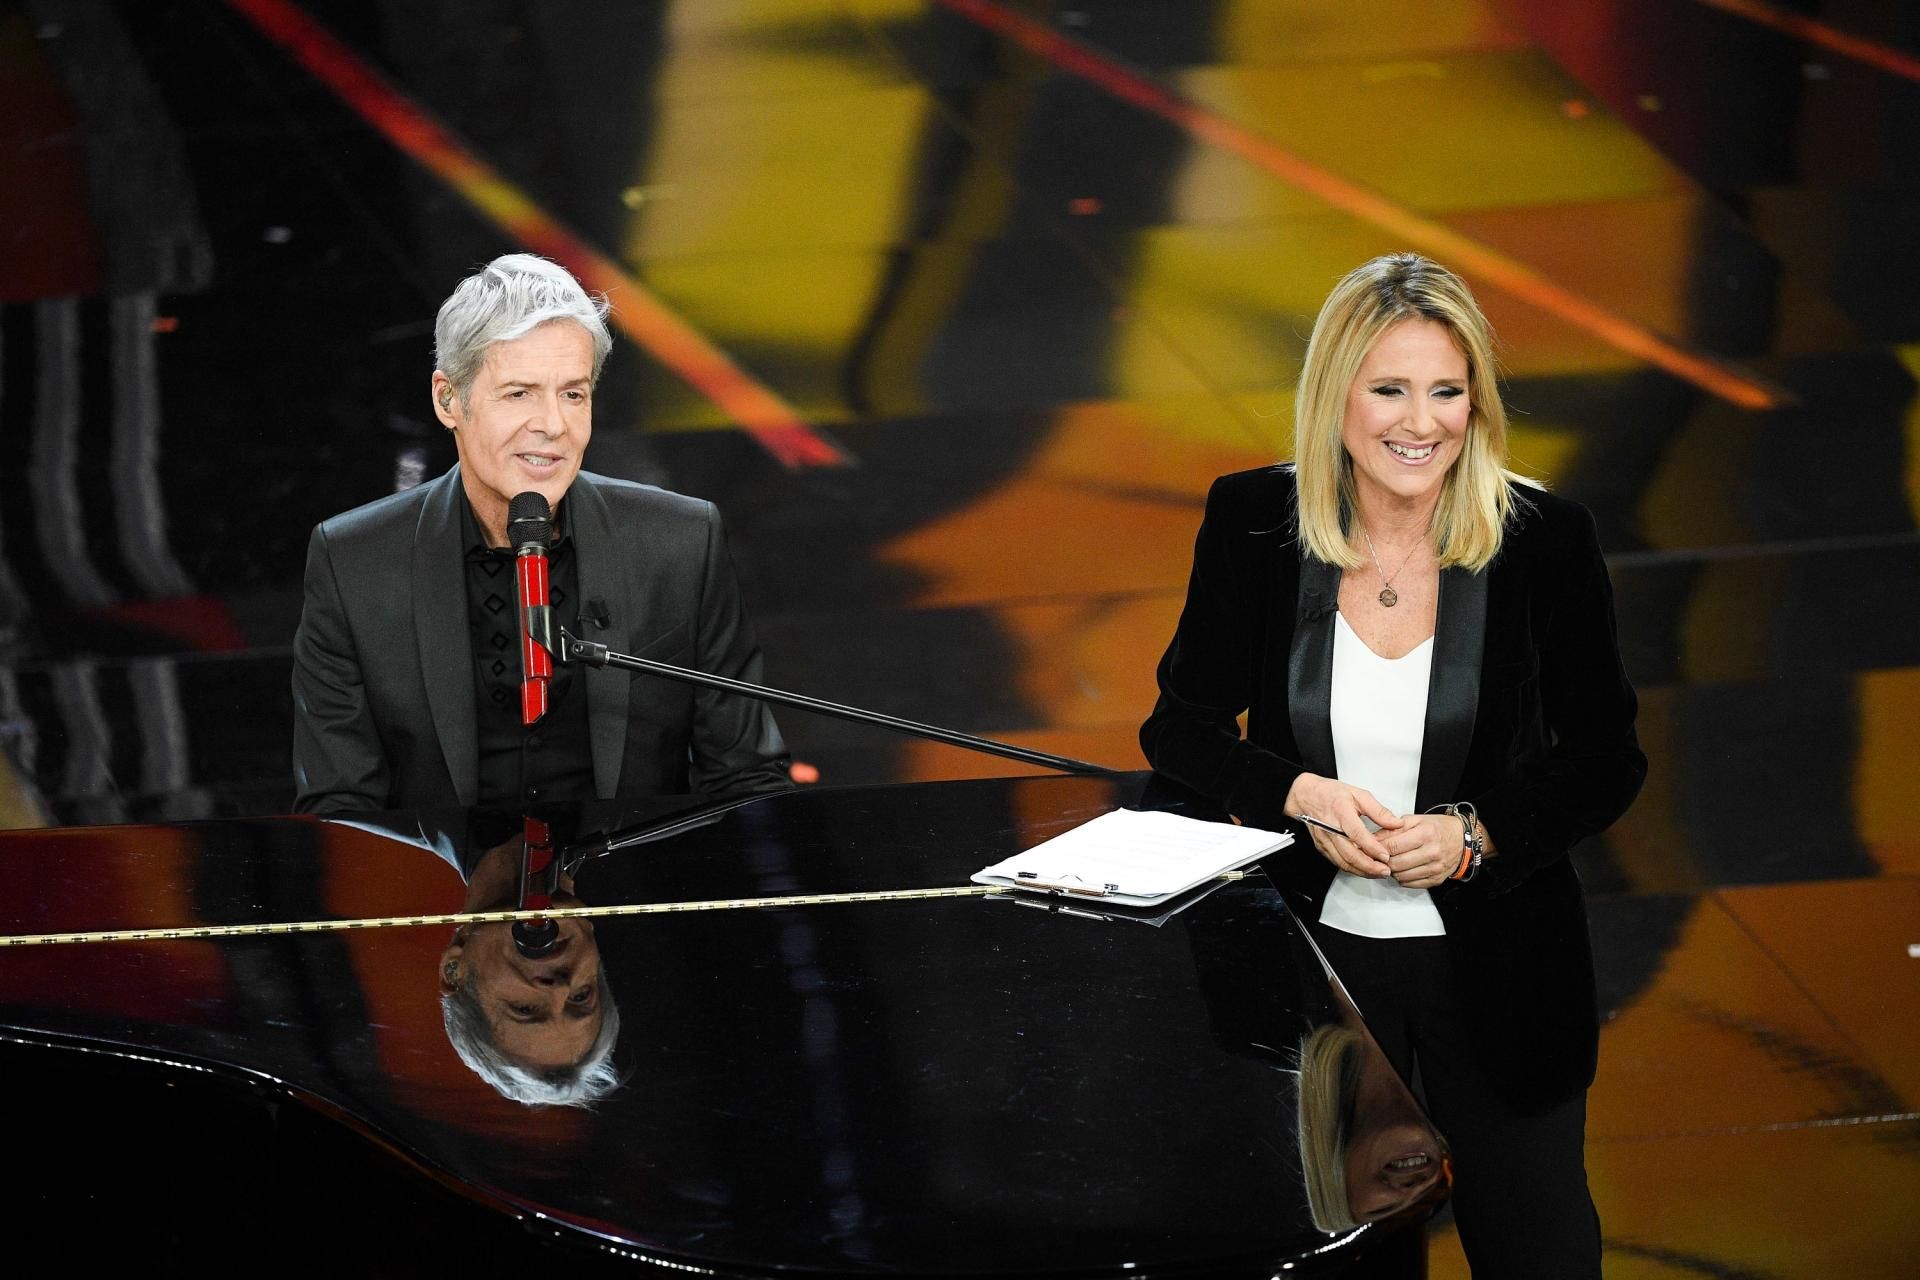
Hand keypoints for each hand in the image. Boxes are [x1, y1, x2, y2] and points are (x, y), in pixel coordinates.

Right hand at [1284, 773, 1401, 877]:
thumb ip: (1378, 811)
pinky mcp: (1322, 848)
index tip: (1385, 855)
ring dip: (1362, 871)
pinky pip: (1338, 862)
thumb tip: (1396, 823)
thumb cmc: (1331, 794)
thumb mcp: (1358, 794)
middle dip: (1369, 866)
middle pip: (1349, 853)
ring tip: (1378, 873)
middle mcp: (1330, 828)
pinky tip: (1364, 869)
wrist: (1306, 796)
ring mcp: (1325, 840)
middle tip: (1385, 870)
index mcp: (1341, 812)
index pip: (1356, 834)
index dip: (1372, 847)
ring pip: (1343, 862)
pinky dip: (1352, 869)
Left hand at [1379, 814, 1466, 889]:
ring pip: (1401, 876)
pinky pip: (1410, 884)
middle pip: (1396, 863)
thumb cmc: (1439, 828)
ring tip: (1392, 861)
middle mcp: (1432, 852)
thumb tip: (1374, 837)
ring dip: (1392, 870)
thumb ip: (1393, 828)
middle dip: (1383, 860)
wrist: (1462, 840)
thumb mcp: (1416, 820)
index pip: (1393, 846)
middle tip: (1380, 856)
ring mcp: (1435, 868)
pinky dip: (1402, 878)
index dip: (1378, 848)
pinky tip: (1403, 869)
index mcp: (1425, 834)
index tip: (1372, 847)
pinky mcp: (1436, 879)